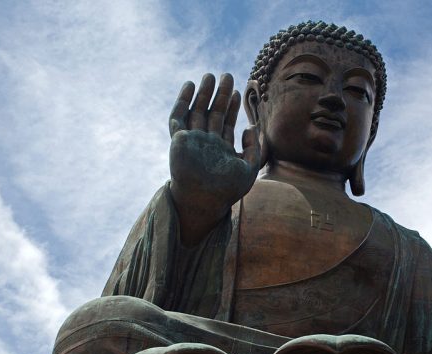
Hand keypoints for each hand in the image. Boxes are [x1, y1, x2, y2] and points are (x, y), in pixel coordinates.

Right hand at [168, 73, 261, 244]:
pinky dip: (182, 101)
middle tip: (226, 75)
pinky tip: (189, 86)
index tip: (237, 91)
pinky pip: (178, 117)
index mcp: (220, 149)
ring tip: (210, 75)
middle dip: (219, 94)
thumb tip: (252, 126)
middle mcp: (206, 143)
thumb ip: (254, 148)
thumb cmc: (227, 190)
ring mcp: (192, 140)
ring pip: (197, 111)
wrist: (205, 200)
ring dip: (203, 93)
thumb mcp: (249, 168)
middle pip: (212, 112)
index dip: (231, 106)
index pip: (226, 122)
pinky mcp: (179, 140)